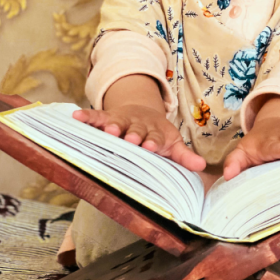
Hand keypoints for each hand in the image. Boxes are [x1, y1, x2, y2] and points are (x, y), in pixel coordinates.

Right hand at [73, 105, 205, 171]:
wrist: (144, 112)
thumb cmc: (158, 135)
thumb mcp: (172, 143)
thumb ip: (184, 156)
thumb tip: (202, 167)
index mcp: (155, 133)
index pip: (155, 138)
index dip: (154, 141)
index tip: (153, 146)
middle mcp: (138, 125)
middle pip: (136, 130)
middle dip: (134, 134)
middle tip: (131, 139)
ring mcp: (123, 120)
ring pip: (117, 123)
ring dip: (113, 126)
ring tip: (109, 130)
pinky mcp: (108, 117)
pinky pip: (97, 116)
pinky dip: (87, 116)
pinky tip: (76, 116)